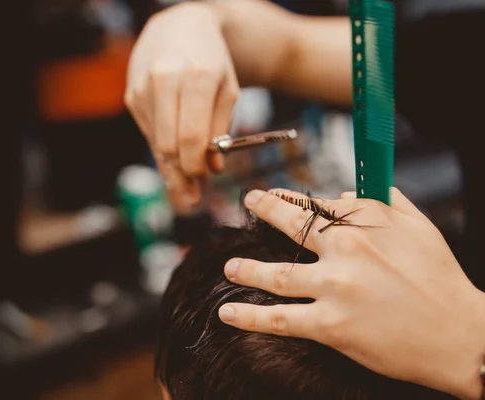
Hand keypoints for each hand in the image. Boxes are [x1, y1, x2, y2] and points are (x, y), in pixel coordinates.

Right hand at [125, 2, 239, 212]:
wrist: (178, 28)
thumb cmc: (210, 60)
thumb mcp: (228, 89)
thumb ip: (221, 129)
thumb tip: (213, 168)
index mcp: (197, 77)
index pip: (192, 138)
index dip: (198, 166)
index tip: (206, 180)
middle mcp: (164, 81)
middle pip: (170, 145)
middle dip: (183, 174)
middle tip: (194, 195)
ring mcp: (143, 89)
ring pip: (156, 144)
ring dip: (171, 169)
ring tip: (186, 190)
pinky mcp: (131, 96)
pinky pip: (149, 134)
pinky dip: (163, 151)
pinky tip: (174, 163)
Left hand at [219, 188, 484, 398]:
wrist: (460, 336)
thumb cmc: (440, 277)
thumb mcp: (418, 225)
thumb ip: (382, 200)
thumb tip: (343, 191)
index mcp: (365, 220)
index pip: (318, 204)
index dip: (292, 199)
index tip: (276, 196)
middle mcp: (345, 249)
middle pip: (291, 226)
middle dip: (264, 210)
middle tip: (248, 201)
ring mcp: (334, 287)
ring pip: (276, 274)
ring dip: (246, 269)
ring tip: (228, 267)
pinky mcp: (330, 325)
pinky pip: (279, 318)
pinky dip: (248, 316)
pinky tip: (226, 312)